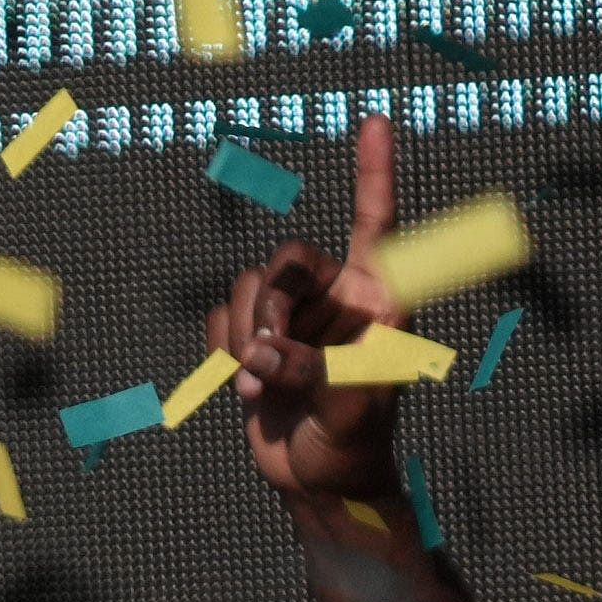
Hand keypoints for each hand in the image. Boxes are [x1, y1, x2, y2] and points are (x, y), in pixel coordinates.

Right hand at [212, 111, 410, 511]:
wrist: (319, 478)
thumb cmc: (354, 440)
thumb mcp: (353, 407)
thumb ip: (314, 371)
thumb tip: (265, 353)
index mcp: (377, 296)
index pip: (378, 223)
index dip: (376, 173)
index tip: (375, 123)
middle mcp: (335, 296)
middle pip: (288, 259)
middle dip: (271, 305)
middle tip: (270, 356)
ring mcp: (292, 316)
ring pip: (248, 290)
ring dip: (246, 341)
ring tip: (264, 387)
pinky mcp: (252, 339)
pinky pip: (222, 321)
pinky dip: (225, 354)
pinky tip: (248, 387)